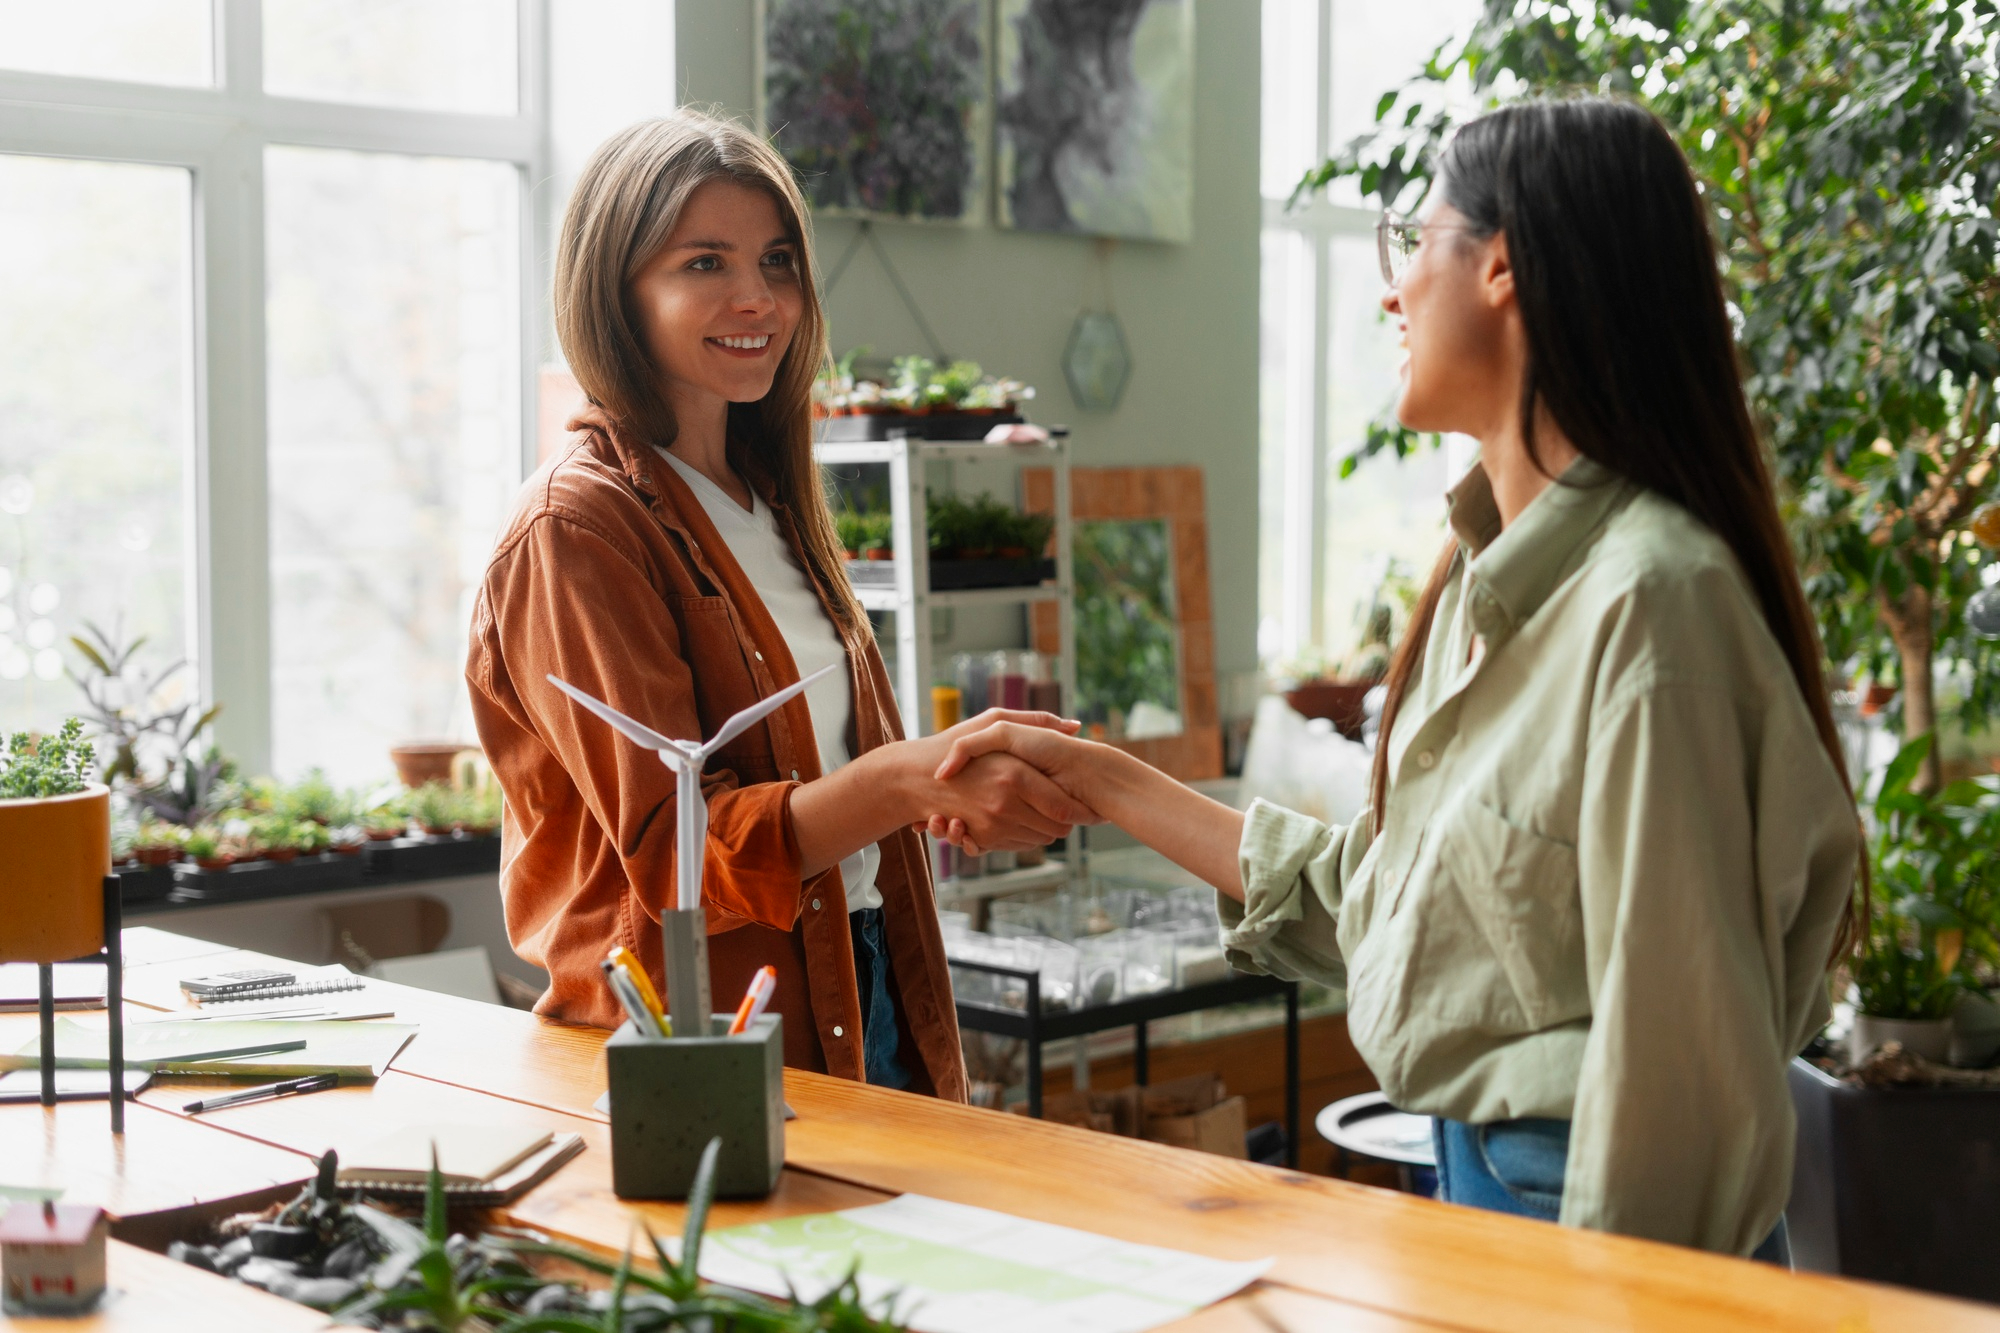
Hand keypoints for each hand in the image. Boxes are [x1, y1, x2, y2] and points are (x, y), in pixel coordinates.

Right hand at [791, 709, 1099, 877]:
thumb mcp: (995, 723)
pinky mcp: (981, 837)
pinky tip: (1021, 817)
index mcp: (1015, 775)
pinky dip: (1025, 836)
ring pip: (1040, 839)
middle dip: (1067, 820)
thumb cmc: (955, 742)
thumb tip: (1074, 725)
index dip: (1080, 809)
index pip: (1064, 807)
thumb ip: (1036, 721)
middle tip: (1069, 807)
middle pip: (1057, 828)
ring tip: (1044, 810)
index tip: (1088, 805)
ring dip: (1046, 829)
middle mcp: (1004, 804)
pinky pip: (1018, 845)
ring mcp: (992, 824)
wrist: (912, 776)